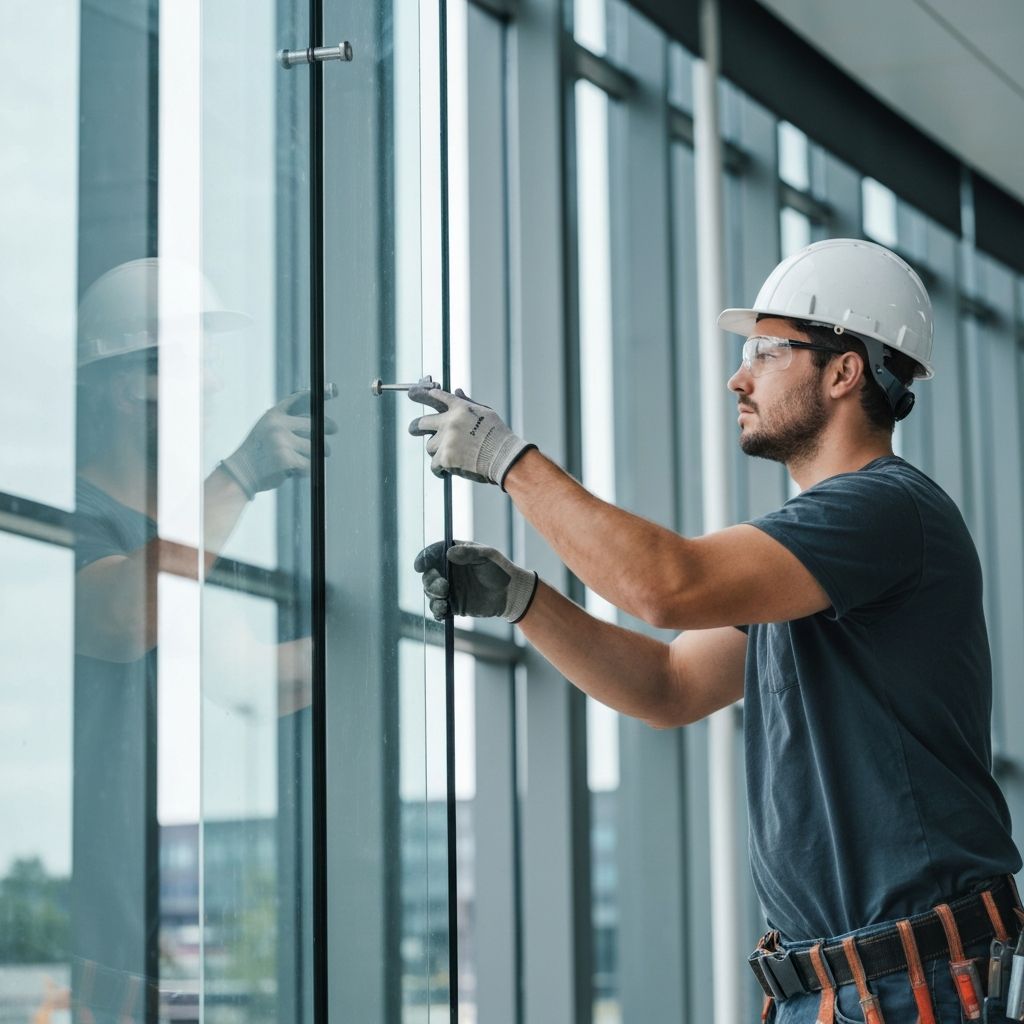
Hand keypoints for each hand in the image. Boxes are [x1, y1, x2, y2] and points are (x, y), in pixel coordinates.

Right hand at [220, 391, 338, 498]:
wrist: (241, 473)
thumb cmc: (258, 453)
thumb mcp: (268, 429)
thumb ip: (288, 422)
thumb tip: (321, 424)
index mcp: (274, 415)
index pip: (300, 400)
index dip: (319, 395)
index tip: (334, 390)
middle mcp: (277, 424)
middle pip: (315, 425)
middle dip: (328, 429)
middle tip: (332, 435)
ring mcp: (281, 440)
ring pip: (315, 447)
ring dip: (316, 456)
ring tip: (304, 461)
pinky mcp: (285, 458)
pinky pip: (309, 464)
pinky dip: (306, 470)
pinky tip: (296, 472)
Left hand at [408, 382, 533, 487]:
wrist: (503, 457)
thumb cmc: (499, 436)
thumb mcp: (486, 413)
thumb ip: (468, 402)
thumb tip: (457, 391)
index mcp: (460, 408)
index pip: (439, 397)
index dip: (426, 395)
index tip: (413, 393)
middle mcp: (449, 422)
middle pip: (422, 423)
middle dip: (415, 427)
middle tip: (413, 430)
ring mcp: (445, 440)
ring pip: (429, 446)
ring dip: (436, 452)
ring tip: (449, 457)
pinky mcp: (445, 458)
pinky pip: (434, 465)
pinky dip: (438, 470)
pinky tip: (444, 472)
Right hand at [415, 540, 537, 622]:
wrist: (510, 592)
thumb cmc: (500, 569)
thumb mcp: (488, 555)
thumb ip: (469, 553)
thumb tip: (449, 553)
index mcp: (454, 554)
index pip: (433, 554)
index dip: (424, 559)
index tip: (420, 566)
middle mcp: (448, 571)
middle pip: (428, 575)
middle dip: (430, 581)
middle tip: (443, 586)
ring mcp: (449, 589)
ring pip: (431, 593)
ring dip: (433, 596)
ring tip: (444, 599)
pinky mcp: (453, 605)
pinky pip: (439, 609)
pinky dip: (437, 610)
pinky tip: (443, 611)